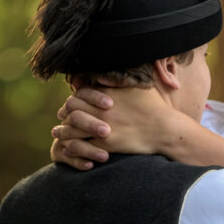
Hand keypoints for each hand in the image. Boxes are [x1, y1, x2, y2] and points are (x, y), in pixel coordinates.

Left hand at [51, 86, 175, 170]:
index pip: (78, 95)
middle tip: (61, 118)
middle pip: (71, 111)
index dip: (71, 100)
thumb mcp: (136, 87)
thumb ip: (115, 81)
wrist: (166, 130)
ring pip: (73, 129)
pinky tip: (69, 148)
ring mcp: (102, 128)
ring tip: (58, 134)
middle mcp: (101, 111)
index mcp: (106, 96)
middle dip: (64, 115)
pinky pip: (82, 146)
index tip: (68, 105)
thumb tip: (97, 76)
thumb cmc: (154, 107)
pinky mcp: (106, 146)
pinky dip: (72, 147)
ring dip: (63, 131)